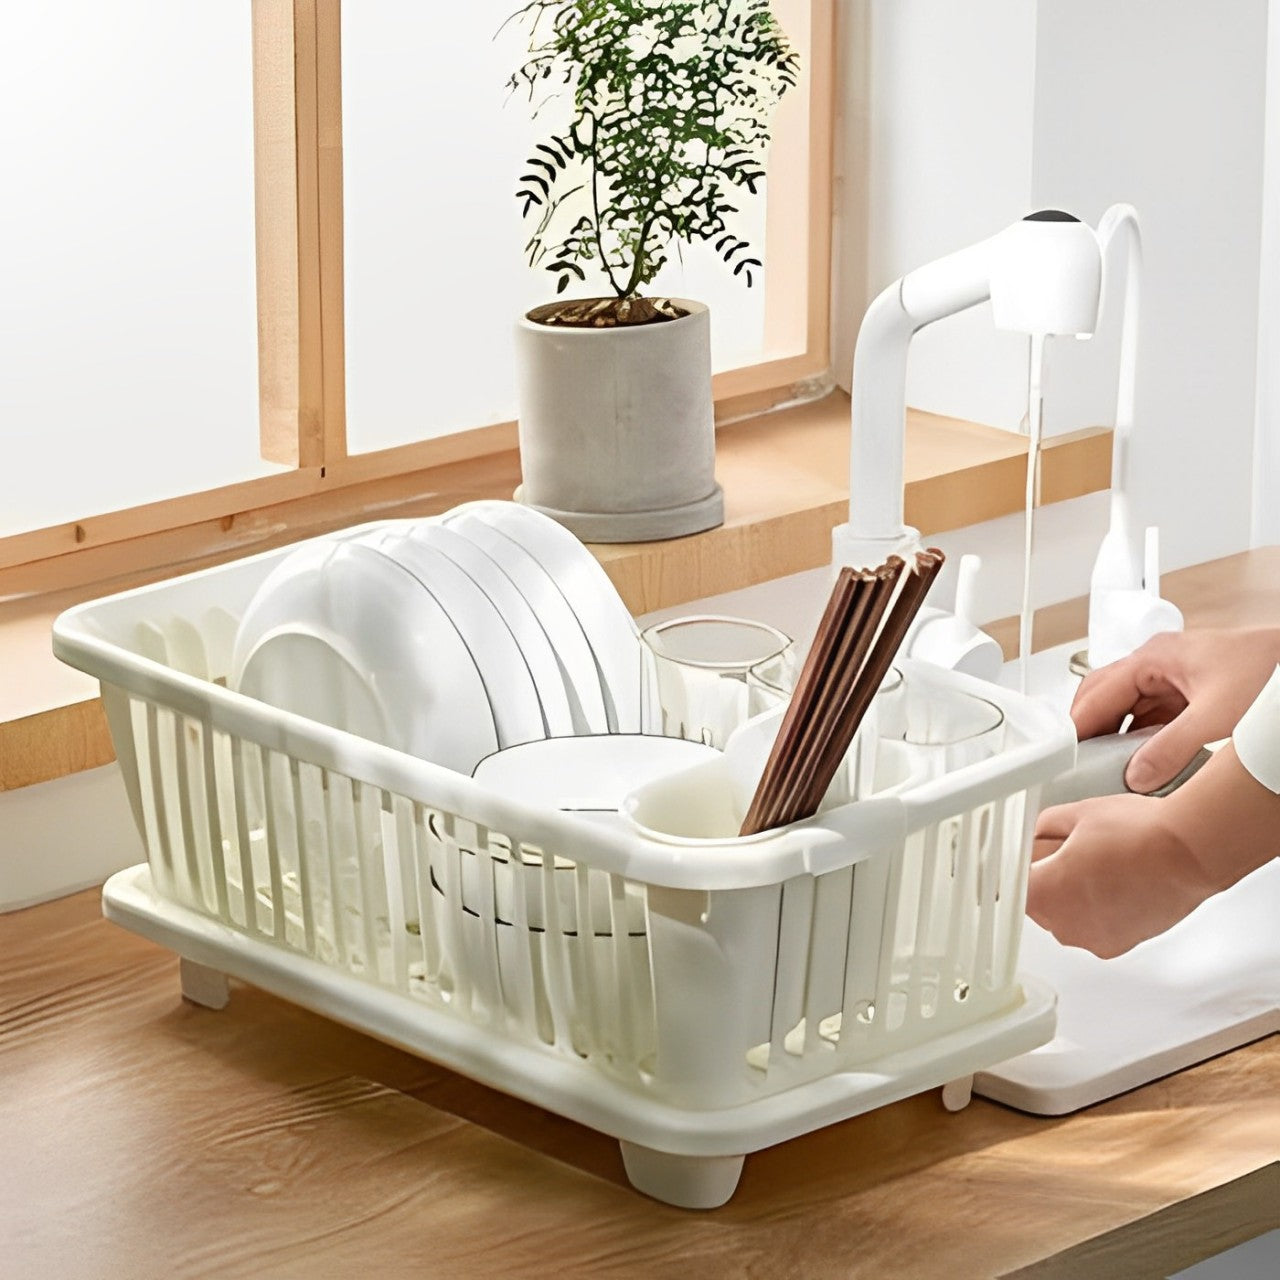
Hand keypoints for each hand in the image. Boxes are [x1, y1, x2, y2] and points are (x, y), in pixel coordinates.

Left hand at [1029, 745, 1278, 956]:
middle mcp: (1064, 925)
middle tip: (1066, 850)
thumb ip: (1038, 828)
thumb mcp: (1073, 815)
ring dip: (1070, 894)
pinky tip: (1112, 881)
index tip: (1015, 858)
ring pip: (1063, 915)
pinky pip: (1091, 926)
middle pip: (1034, 901)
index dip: (1012, 866)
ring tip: (1097, 863)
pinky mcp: (1118, 945)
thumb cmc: (1140, 833)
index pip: (1006, 885)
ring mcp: (1092, 939)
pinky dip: (1095, 908)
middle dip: (1043, 876)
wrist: (1191, 851)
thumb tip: (1028, 834)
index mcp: (1043, 894)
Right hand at [1071, 628, 1279, 792]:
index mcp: (1154, 657)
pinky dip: (1140, 738)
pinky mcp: (1189, 693)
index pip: (1096, 694)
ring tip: (1104, 766)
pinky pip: (1150, 717)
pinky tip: (1143, 760)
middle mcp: (1158, 664)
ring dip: (1115, 736)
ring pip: (1126, 709)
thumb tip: (1136, 777)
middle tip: (1076, 763)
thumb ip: (1170, 749)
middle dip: (1088, 730)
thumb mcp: (1216, 718)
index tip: (1060, 754)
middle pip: (1103, 697)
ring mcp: (1173, 678)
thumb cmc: (1270, 671)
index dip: (1075, 726)